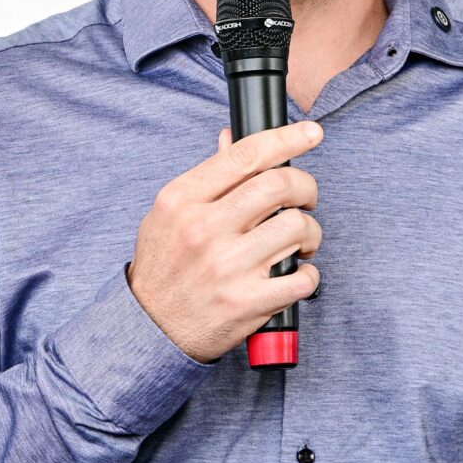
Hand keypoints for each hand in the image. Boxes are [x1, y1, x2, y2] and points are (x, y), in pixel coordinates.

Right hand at [129, 121, 323, 362]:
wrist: (150, 329)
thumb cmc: (164, 266)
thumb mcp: (169, 214)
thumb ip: (205, 179)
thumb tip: (231, 139)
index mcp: (183, 200)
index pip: (246, 155)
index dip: (287, 138)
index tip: (311, 133)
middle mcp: (204, 230)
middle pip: (280, 185)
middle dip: (306, 187)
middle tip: (305, 198)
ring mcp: (227, 267)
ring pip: (299, 227)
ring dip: (310, 233)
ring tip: (299, 242)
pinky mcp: (247, 302)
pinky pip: (303, 277)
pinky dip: (309, 274)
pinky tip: (297, 273)